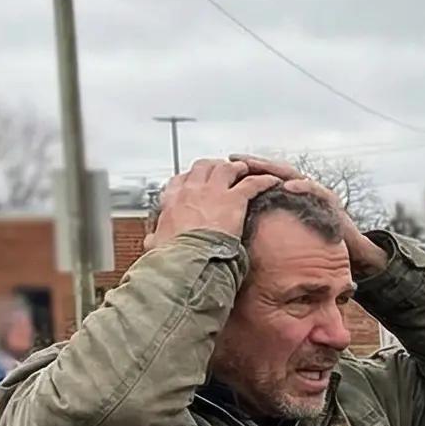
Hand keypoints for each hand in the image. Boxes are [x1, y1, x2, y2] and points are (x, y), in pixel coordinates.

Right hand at [150, 158, 281, 245]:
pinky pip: (251, 184)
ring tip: (246, 170)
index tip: (196, 181)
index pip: (179, 181)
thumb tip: (152, 242)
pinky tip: (272, 182)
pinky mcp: (233, 200)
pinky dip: (264, 181)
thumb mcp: (156, 245)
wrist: (187, 259)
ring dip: (237, 168)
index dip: (190, 178)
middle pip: (203, 167)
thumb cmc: (172, 255)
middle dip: (214, 166)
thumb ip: (155, 240)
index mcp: (172, 202)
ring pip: (226, 169)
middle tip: (223, 170)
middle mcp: (191, 191)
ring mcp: (212, 193)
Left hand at [232, 155, 388, 276]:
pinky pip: (315, 190)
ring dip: (273, 169)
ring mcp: (315, 193)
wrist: (352, 253)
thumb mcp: (285, 237)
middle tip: (233, 158)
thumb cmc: (316, 247)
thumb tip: (237, 237)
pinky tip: (289, 186)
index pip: (262, 179)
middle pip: (273, 171)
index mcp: (287, 197)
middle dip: (253, 164)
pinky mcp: (330, 201)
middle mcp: (300, 189)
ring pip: (291, 175)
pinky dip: (302, 186)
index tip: (221, 167)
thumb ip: (268, 229)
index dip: (243, 173)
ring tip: (256, 166)